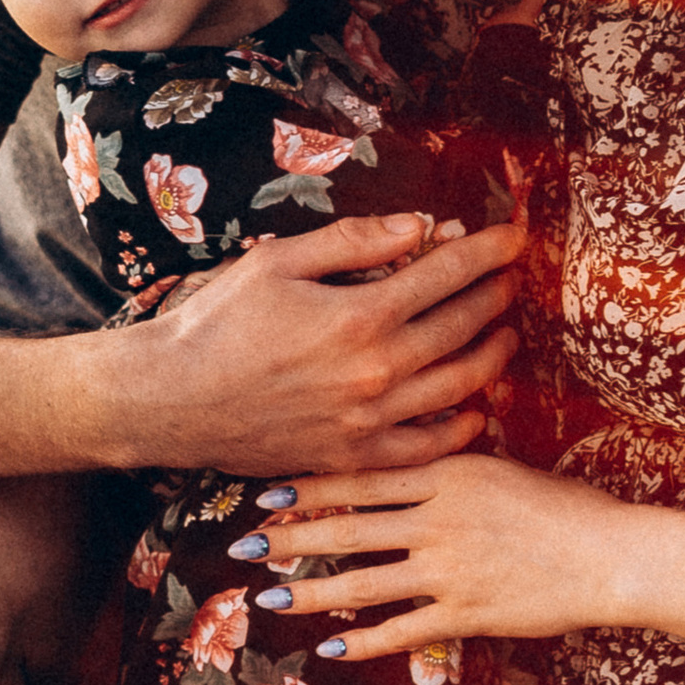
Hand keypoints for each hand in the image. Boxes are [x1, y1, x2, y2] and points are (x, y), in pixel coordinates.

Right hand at [123, 213, 521, 477]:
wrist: (170, 399)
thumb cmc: (216, 323)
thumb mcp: (278, 261)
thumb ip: (353, 242)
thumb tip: (417, 227)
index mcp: (360, 315)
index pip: (447, 273)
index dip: (488, 251)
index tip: (514, 237)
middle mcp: (376, 372)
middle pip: (463, 326)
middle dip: (496, 296)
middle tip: (511, 279)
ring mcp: (369, 421)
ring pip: (459, 387)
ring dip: (492, 356)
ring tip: (505, 335)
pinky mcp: (353, 457)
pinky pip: (426, 448)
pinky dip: (459, 429)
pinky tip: (473, 410)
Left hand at [256, 453, 684, 661]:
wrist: (614, 555)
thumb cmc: (567, 509)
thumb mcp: (504, 469)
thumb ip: (452, 469)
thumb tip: (409, 464)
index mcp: (448, 473)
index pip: (362, 477)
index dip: (309, 486)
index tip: (266, 491)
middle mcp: (438, 519)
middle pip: (347, 528)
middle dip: (287, 539)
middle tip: (240, 546)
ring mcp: (448, 569)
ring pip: (361, 581)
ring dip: (308, 592)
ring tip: (265, 600)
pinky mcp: (465, 612)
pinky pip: (401, 630)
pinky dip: (363, 640)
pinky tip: (329, 648)